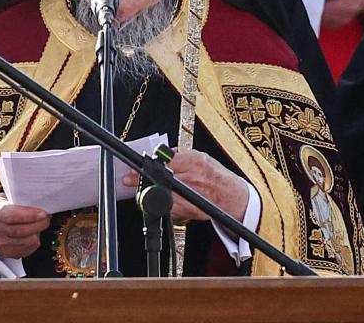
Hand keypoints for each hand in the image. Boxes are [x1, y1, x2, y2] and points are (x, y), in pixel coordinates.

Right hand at [0, 194, 49, 259]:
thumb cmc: (0, 207)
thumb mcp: (6, 198)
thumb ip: (20, 200)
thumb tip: (40, 203)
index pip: (11, 215)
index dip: (29, 215)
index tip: (43, 213)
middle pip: (21, 230)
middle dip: (39, 224)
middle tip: (47, 217)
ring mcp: (0, 243)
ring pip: (27, 241)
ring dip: (37, 233)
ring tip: (40, 224)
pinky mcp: (6, 253)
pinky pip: (27, 249)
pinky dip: (34, 242)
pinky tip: (33, 234)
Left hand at [121, 148, 247, 223]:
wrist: (236, 198)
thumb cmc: (219, 177)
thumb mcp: (203, 157)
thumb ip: (182, 155)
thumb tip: (164, 153)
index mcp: (195, 162)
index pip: (165, 160)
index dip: (147, 164)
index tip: (133, 166)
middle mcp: (192, 178)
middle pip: (160, 178)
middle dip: (141, 178)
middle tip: (127, 179)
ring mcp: (191, 195)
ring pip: (161, 194)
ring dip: (147, 193)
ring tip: (137, 190)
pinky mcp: (192, 210)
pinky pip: (169, 208)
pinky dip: (160, 204)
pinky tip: (156, 201)